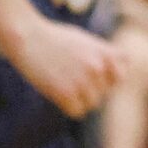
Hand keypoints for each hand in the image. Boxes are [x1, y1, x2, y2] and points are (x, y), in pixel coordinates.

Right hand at [9, 16, 123, 115]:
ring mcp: (82, 81)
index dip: (106, 78)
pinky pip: (77, 112)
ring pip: (91, 104)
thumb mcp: (86, 40)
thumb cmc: (53, 37)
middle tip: (68, 76)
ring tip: (61, 83)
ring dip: (78, 99)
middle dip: (89, 88)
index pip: (120, 77)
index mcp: (106, 53)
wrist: (26, 36)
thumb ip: (104, 55)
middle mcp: (98, 67)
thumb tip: (118, 74)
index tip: (91, 73)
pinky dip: (67, 106)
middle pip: (104, 93)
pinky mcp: (65, 93)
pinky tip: (56, 92)